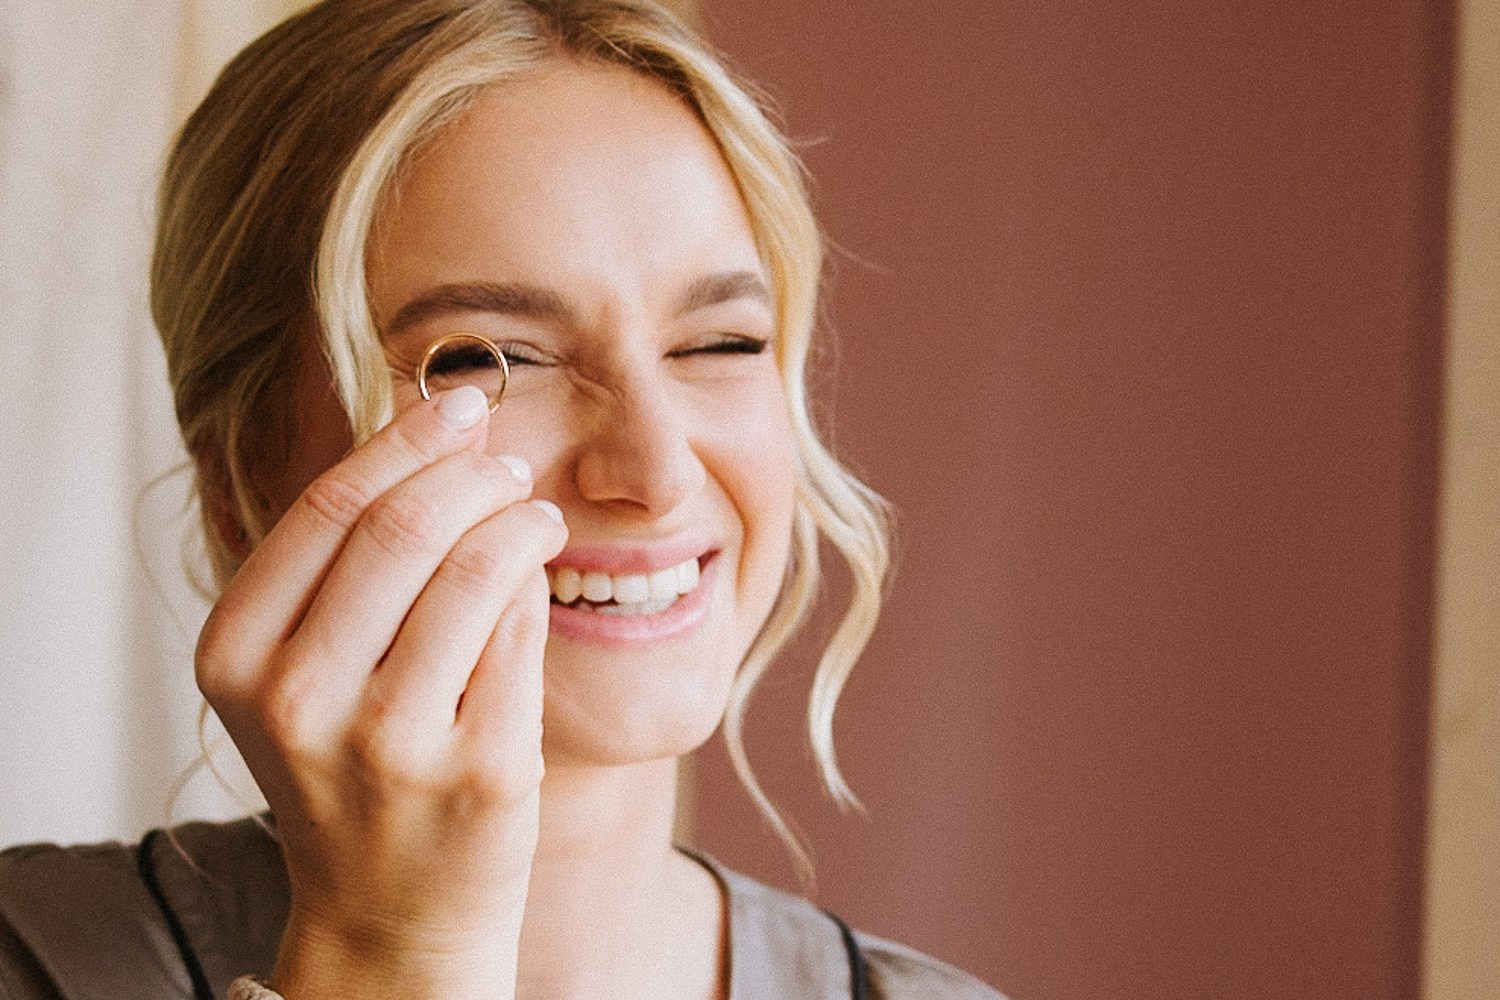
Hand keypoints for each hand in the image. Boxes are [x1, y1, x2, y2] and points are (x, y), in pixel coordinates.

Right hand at [195, 386, 565, 998]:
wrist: (391, 908)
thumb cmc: (352, 764)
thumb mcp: (302, 666)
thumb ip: (347, 556)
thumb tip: (443, 418)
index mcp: (235, 656)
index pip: (329, 506)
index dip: (406, 439)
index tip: (460, 403)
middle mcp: (298, 699)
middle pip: (403, 527)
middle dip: (473, 472)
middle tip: (509, 462)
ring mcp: (389, 742)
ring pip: (474, 569)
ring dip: (519, 518)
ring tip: (535, 515)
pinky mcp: (479, 770)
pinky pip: (524, 631)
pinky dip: (537, 583)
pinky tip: (539, 574)